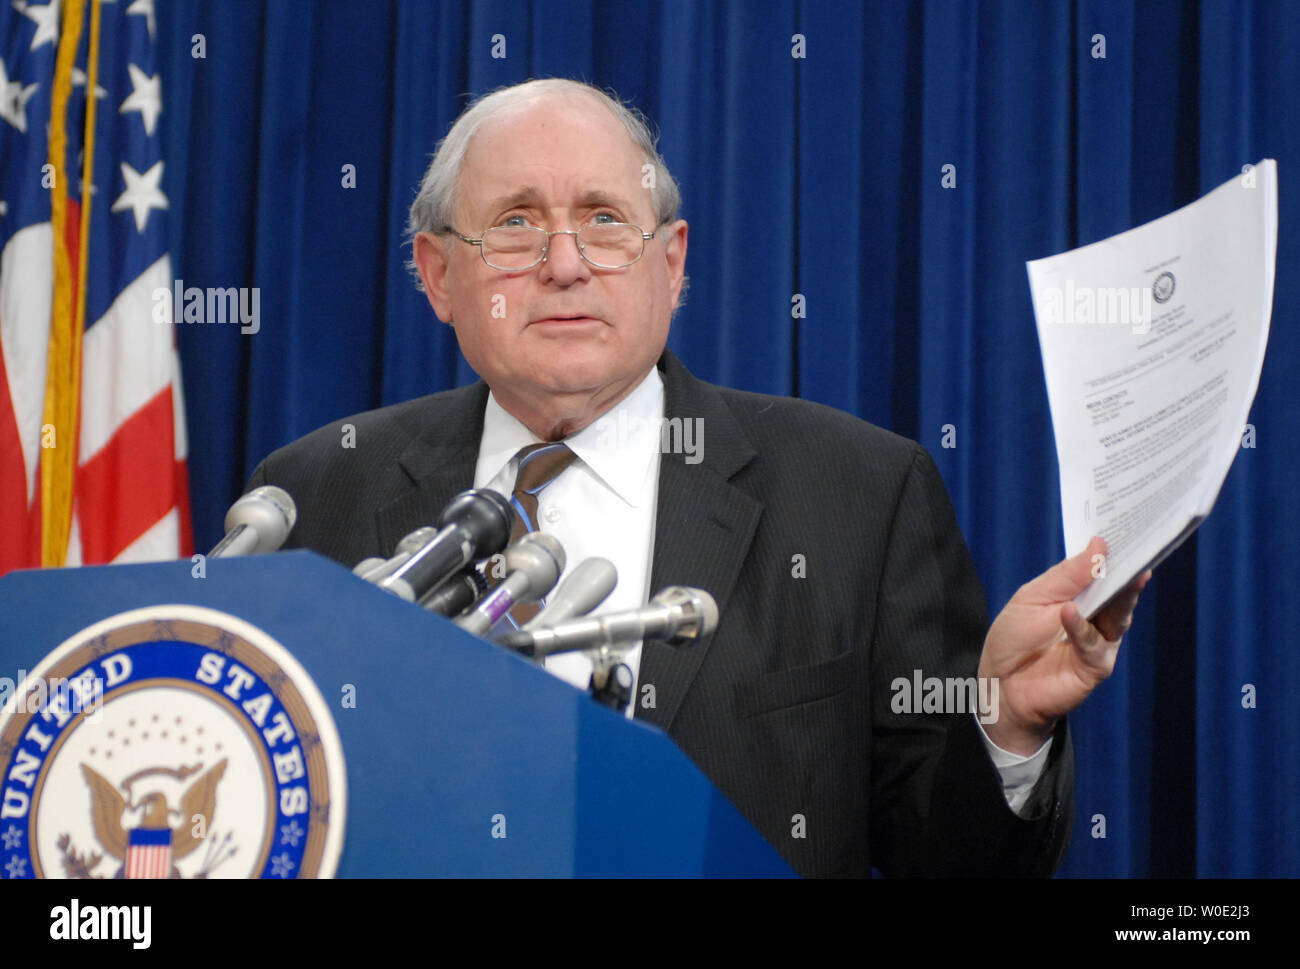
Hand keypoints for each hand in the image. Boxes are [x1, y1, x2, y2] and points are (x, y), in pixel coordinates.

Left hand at [977, 536, 1150, 754]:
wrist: (1000, 686)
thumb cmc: (1014, 640)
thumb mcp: (1033, 597)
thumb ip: (1066, 576)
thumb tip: (1099, 545)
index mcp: (1080, 595)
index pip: (1103, 569)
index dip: (1115, 550)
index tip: (1126, 527)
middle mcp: (1097, 616)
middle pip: (1119, 589)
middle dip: (1128, 568)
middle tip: (1139, 546)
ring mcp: (1100, 641)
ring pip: (1119, 614)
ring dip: (1118, 594)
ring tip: (1118, 573)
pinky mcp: (1096, 665)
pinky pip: (1093, 643)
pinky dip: (1081, 627)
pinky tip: (1069, 612)